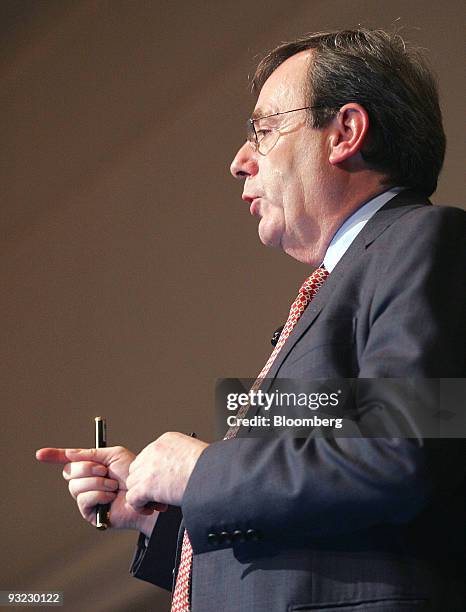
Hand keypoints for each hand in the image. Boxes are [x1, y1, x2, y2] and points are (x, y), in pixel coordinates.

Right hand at [36, 446, 158, 536]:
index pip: (69, 460)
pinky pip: (84, 499)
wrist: (146, 495)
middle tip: (106, 471)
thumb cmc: (134, 475)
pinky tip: (111, 497)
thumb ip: (91, 453)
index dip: (54, 456)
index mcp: (92, 466)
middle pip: (69, 472)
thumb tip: (69, 452)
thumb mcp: (114, 456)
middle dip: (88, 468)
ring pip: (75, 486)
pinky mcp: (90, 513)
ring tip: (113, 486)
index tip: (40, 454)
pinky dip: (99, 495)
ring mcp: (87, 497)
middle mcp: (86, 481)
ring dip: (97, 483)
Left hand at [126, 432, 207, 511]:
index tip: (162, 482)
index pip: (149, 456)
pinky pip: (132, 497)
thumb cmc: (211, 466)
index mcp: (166, 440)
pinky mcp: (147, 484)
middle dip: (145, 482)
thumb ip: (180, 457)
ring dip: (142, 494)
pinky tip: (149, 509)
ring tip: (156, 503)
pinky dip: (139, 506)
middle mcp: (154, 450)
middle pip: (137, 468)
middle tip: (158, 494)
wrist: (212, 474)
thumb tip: (178, 470)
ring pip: (133, 482)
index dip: (153, 472)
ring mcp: (148, 467)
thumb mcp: (193, 452)